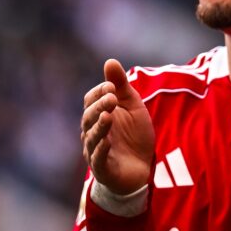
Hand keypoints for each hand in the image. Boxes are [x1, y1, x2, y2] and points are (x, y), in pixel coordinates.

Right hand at [81, 60, 154, 193]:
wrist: (142, 169)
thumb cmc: (134, 136)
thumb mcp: (133, 107)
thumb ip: (121, 86)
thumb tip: (110, 60)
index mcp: (97, 116)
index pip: (90, 101)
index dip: (99, 92)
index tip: (111, 85)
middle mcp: (92, 133)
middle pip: (88, 117)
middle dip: (99, 106)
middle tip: (112, 98)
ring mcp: (95, 151)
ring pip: (92, 137)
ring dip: (99, 126)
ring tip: (108, 116)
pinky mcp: (103, 169)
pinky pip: (98, 159)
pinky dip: (101, 150)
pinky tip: (108, 141)